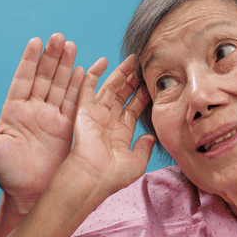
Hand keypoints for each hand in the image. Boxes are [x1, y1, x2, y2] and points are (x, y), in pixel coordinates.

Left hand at [0, 33, 83, 212]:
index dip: (30, 60)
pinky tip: (84, 71)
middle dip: (52, 57)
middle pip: (45, 78)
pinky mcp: (67, 129)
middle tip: (60, 38)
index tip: (36, 41)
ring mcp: (51, 118)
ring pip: (60, 87)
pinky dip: (80, 88)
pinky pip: (74, 104)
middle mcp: (33, 110)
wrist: (28, 195)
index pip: (23, 79)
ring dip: (67, 67)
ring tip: (72, 47)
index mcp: (14, 110)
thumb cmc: (5, 174)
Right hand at [64, 55, 154, 200]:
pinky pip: (87, 88)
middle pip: (123, 95)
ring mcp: (96, 115)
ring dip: (120, 74)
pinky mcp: (84, 110)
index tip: (152, 83)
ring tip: (132, 60)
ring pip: (109, 88)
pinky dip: (93, 74)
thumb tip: (151, 136)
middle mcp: (109, 121)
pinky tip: (103, 62)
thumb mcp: (137, 163)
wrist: (93, 177)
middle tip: (143, 66)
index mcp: (121, 133)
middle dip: (133, 81)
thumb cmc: (113, 175)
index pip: (134, 108)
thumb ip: (145, 148)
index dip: (142, 95)